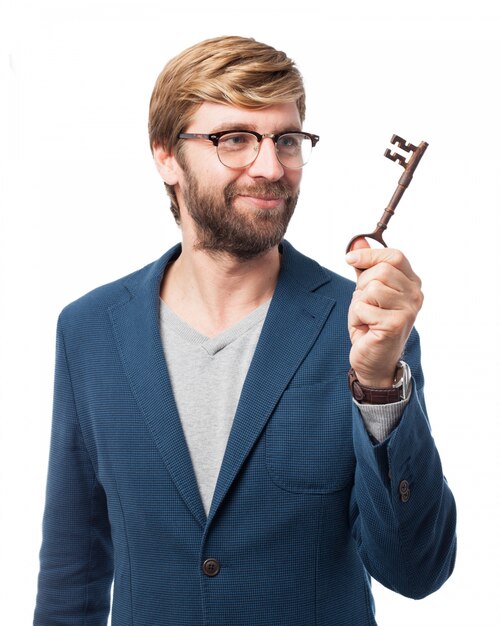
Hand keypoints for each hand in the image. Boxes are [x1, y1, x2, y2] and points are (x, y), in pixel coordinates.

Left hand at [346, 238, 423, 386]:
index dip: (370, 255)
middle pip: (382, 271)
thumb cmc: (370, 325)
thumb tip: (358, 241)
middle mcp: (415, 295)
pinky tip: (365, 329)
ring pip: (372, 288)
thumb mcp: (366, 292)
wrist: (373, 360)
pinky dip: (356, 317)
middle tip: (363, 303)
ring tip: (365, 317)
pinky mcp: (396, 324)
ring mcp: (408, 310)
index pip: (395, 256)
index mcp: (411, 283)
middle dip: (362, 285)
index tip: (349, 258)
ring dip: (358, 303)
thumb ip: (364, 267)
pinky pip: (363, 307)